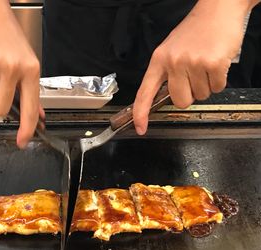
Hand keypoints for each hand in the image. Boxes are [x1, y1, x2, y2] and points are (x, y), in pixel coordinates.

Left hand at [133, 0, 254, 134]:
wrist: (217, 10)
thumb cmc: (194, 31)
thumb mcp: (171, 50)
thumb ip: (166, 74)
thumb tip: (164, 98)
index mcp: (159, 60)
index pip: (145, 92)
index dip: (141, 113)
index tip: (141, 128)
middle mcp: (173, 62)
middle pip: (180, 101)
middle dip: (190, 95)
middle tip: (194, 77)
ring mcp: (193, 62)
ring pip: (201, 95)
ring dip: (206, 85)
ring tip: (205, 64)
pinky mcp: (213, 63)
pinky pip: (217, 88)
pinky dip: (219, 80)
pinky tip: (216, 63)